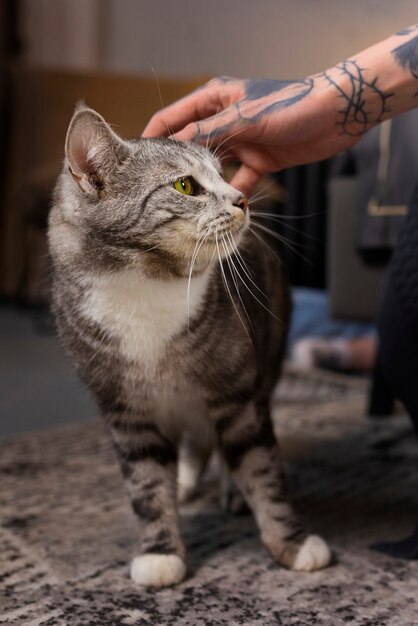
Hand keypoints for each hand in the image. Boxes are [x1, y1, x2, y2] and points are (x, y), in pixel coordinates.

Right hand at [143, 76, 357, 195]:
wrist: (336, 115)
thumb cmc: (291, 105)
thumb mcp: (243, 117)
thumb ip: (209, 132)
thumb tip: (175, 146)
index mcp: (215, 100)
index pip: (174, 118)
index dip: (154, 137)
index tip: (138, 160)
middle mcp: (224, 120)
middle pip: (191, 145)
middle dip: (177, 166)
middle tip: (159, 190)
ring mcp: (241, 142)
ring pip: (213, 167)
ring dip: (204, 184)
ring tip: (187, 205)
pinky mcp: (259, 160)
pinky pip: (239, 182)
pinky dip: (233, 196)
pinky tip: (225, 211)